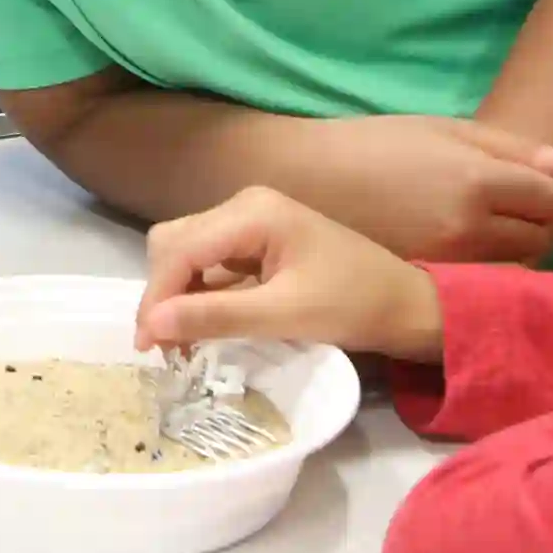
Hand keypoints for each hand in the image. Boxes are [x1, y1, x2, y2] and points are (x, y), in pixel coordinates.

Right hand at [138, 185, 443, 360]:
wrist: (405, 304)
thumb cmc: (353, 305)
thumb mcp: (284, 316)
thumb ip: (216, 316)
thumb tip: (151, 326)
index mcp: (252, 212)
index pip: (180, 249)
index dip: (157, 297)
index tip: (147, 346)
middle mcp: (244, 205)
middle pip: (174, 243)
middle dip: (163, 293)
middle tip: (165, 347)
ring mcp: (250, 221)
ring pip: (186, 252)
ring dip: (177, 295)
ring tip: (181, 341)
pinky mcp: (256, 241)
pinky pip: (210, 262)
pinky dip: (199, 293)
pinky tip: (204, 324)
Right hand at [310, 115, 552, 264]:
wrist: (308, 183)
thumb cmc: (378, 144)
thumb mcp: (447, 131)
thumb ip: (517, 149)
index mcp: (479, 180)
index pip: (551, 198)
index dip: (539, 187)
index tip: (514, 181)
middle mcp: (471, 228)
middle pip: (541, 236)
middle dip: (531, 221)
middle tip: (498, 205)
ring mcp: (450, 263)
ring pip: (516, 265)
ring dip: (511, 249)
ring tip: (479, 229)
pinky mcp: (429, 285)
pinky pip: (481, 284)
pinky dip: (482, 270)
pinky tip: (458, 252)